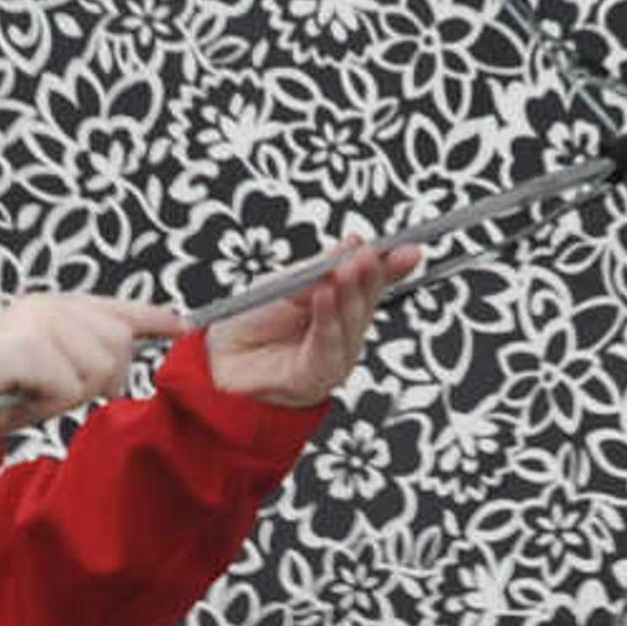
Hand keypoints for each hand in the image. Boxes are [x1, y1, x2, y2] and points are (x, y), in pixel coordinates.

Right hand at [0, 292, 187, 424]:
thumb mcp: (41, 367)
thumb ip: (77, 358)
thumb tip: (114, 375)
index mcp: (55, 307)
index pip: (119, 308)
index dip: (154, 319)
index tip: (183, 326)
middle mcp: (52, 306)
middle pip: (117, 346)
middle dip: (97, 380)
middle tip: (54, 392)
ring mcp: (41, 322)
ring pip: (95, 371)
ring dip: (65, 396)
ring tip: (30, 393)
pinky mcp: (32, 345)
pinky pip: (67, 388)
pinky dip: (45, 404)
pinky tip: (19, 397)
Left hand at [200, 235, 422, 408]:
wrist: (216, 360)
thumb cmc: (250, 322)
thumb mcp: (288, 284)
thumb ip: (321, 268)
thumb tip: (355, 244)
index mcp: (339, 309)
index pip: (372, 286)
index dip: (391, 268)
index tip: (410, 249)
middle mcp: (342, 335)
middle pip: (365, 304)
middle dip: (369, 278)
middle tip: (369, 255)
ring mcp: (332, 360)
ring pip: (350, 326)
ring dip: (349, 296)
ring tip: (346, 270)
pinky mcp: (314, 381)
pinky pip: (326, 348)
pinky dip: (327, 321)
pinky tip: (324, 298)